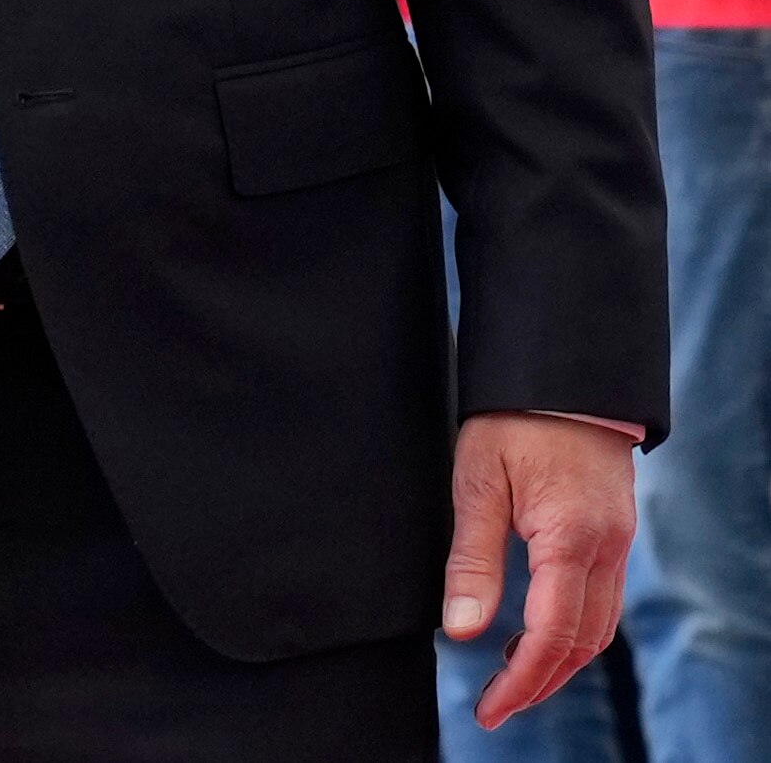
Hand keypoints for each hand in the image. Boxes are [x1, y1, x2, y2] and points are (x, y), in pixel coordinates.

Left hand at [442, 410, 637, 727]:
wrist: (563, 372)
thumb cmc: (513, 419)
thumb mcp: (476, 484)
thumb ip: (472, 561)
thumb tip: (465, 630)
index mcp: (571, 540)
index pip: (552, 636)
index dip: (522, 681)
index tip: (490, 709)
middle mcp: (606, 549)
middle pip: (582, 642)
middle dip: (541, 682)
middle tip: (497, 707)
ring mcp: (617, 542)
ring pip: (598, 625)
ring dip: (560, 661)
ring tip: (513, 679)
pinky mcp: (614, 532)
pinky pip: (602, 597)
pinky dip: (574, 628)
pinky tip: (538, 632)